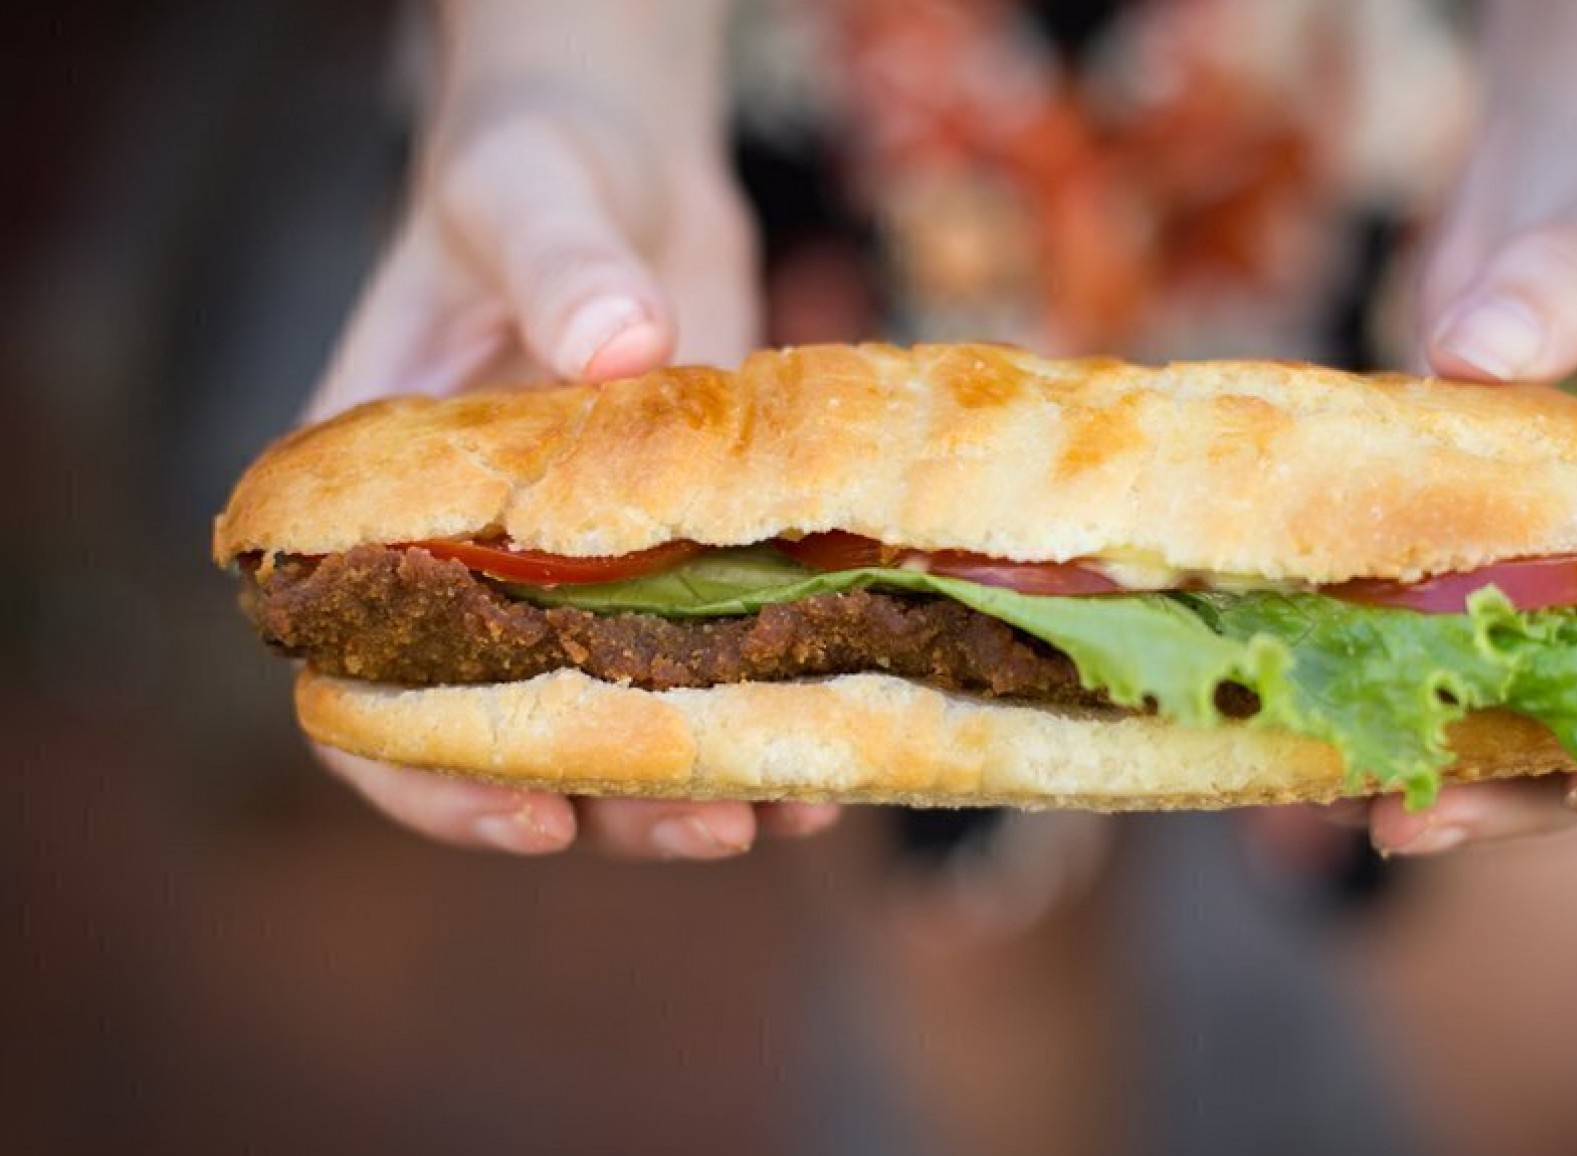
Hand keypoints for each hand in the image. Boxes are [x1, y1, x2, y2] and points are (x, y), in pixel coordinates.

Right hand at [302, 1, 838, 857]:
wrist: (626, 154)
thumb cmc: (536, 161)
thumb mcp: (528, 195)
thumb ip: (561, 269)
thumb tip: (620, 350)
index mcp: (378, 513)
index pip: (359, 687)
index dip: (427, 777)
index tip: (532, 815)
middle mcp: (473, 564)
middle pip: (509, 735)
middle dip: (606, 800)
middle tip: (711, 826)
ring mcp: (579, 570)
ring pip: (616, 716)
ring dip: (694, 779)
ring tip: (790, 810)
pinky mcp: (678, 552)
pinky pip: (705, 656)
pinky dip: (762, 702)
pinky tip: (838, 734)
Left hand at [1358, 110, 1576, 854]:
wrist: (1549, 203)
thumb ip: (1559, 291)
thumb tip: (1474, 349)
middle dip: (1545, 801)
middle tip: (1419, 818)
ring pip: (1560, 743)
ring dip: (1470, 785)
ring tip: (1360, 798)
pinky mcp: (1512, 597)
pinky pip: (1477, 688)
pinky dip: (1415, 720)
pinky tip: (1324, 734)